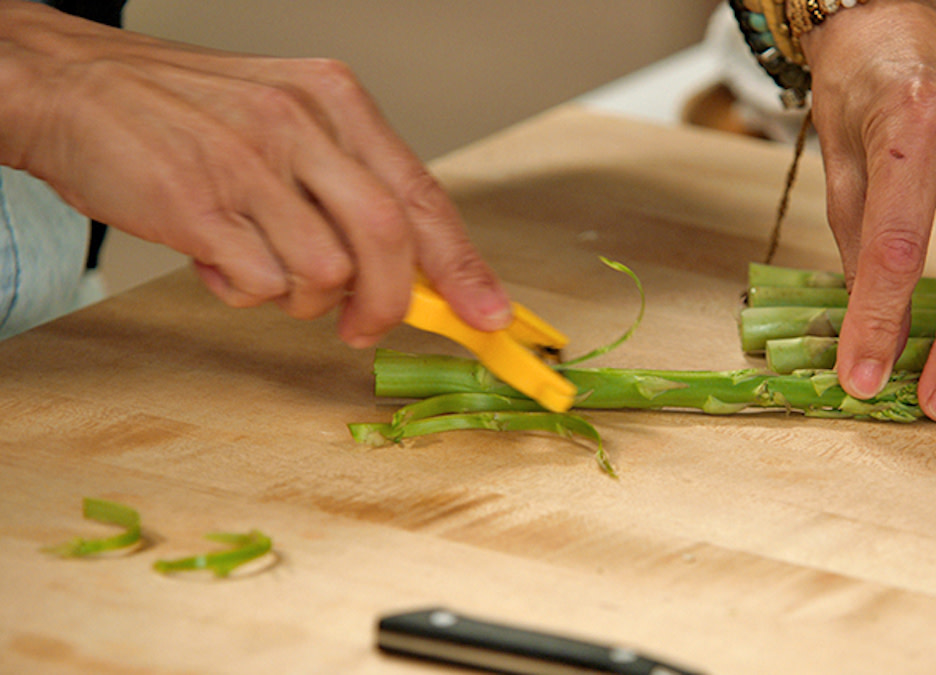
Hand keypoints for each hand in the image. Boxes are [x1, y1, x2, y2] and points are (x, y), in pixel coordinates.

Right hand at [0, 1, 510, 346]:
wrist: (73, 85)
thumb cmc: (187, 112)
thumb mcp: (286, 120)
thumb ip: (349, 185)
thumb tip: (412, 269)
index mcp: (335, 101)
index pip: (423, 196)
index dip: (463, 266)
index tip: (489, 315)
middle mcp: (302, 126)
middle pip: (389, 241)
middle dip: (389, 304)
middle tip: (365, 327)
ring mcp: (251, 165)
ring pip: (326, 274)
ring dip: (299, 296)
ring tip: (258, 262)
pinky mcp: (201, 206)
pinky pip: (260, 284)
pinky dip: (244, 290)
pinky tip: (217, 256)